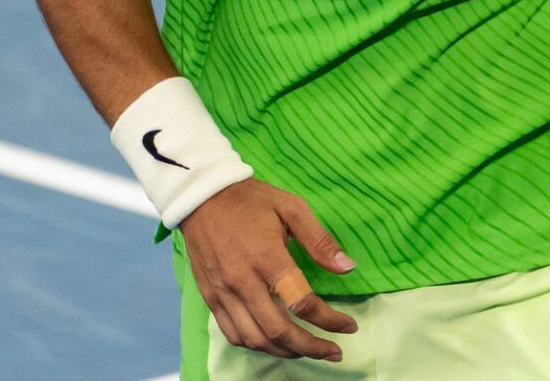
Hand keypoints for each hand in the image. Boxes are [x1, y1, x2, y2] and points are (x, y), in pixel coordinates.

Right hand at [178, 177, 360, 360]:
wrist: (200, 196)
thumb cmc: (250, 200)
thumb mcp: (291, 207)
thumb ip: (319, 240)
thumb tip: (347, 268)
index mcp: (267, 257)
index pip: (302, 303)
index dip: (330, 321)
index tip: (348, 326)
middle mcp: (243, 281)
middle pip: (279, 331)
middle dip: (311, 347)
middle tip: (333, 352)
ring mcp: (223, 292)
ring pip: (255, 339)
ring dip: (285, 351)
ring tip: (307, 349)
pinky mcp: (210, 297)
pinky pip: (233, 334)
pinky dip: (256, 345)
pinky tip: (273, 342)